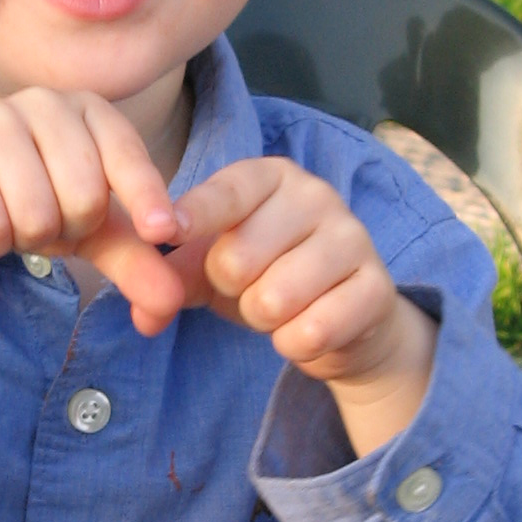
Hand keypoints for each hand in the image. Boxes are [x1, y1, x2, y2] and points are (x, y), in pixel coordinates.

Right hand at [0, 88, 189, 344]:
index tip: (162, 231)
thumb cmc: (33, 204)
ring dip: (26, 238)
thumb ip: (137, 261)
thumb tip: (170, 305)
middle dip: (68, 230)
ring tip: (12, 219)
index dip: (147, 198)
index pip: (127, 156)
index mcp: (90, 110)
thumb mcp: (93, 233)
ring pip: (35, 212)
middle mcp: (45, 103)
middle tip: (46, 220)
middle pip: (85, 196)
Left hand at [169, 158, 435, 456]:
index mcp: (271, 177)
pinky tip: (309, 329)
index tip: (163, 232)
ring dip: (264, 320)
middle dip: (232, 291)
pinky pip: (311, 331)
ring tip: (281, 307)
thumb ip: (173, 279)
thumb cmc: (268, 278)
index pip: (224, 194)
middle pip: (236, 259)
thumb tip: (145, 315)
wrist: (344, 320)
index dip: (192, 216)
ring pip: (273, 299)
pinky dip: (295, 344)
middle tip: (254, 288)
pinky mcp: (377, 288)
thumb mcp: (212, 269)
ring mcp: (353, 238)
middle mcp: (316, 196)